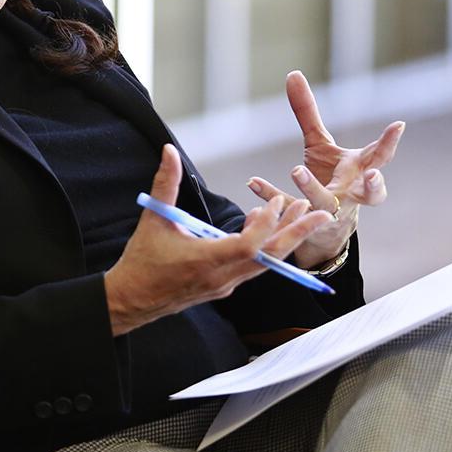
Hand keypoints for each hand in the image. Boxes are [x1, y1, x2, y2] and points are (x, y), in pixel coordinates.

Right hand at [104, 144, 333, 335]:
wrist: (132, 300)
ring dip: (285, 238)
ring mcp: (225, 284)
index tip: (274, 201)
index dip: (266, 225)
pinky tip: (263, 224)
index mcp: (206, 261)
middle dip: (297, 234)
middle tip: (320, 212)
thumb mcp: (154, 219)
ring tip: (301, 212)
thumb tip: (169, 151)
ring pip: (265, 263)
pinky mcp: (223, 286)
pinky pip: (253, 267)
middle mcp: (222, 277)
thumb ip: (165, 183)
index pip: (249, 246)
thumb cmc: (142, 261)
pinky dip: (265, 247)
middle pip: (270, 258)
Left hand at [247, 71, 404, 269]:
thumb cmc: (328, 178)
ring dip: (313, 189)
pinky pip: (289, 210)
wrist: (322, 228)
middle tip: (372, 175)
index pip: (380, 157)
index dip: (390, 142)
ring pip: (326, 205)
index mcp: (359, 170)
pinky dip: (272, 196)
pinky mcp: (305, 222)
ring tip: (297, 170)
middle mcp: (351, 193)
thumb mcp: (319, 144)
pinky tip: (253, 182)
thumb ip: (308, 112)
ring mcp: (330, 211)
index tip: (398, 125)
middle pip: (371, 194)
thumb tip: (293, 73)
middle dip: (375, 186)